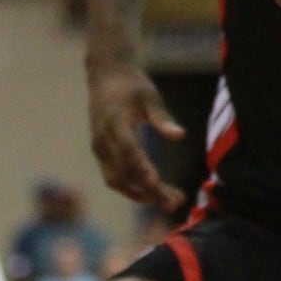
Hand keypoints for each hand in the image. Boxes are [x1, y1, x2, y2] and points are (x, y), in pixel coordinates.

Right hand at [88, 63, 186, 211]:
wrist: (105, 77)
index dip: (141, 169)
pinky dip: (133, 188)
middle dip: (148, 191)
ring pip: (117, 181)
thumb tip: (180, 136)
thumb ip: (162, 118)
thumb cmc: (132, 85)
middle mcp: (103, 141)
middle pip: (123, 173)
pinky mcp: (101, 154)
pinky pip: (114, 177)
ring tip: (169, 200)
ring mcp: (99, 149)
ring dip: (141, 194)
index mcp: (115, 123)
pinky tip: (155, 191)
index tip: (157, 184)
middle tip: (175, 202)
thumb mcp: (150, 97)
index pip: (128, 151)